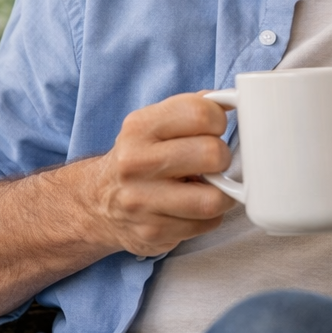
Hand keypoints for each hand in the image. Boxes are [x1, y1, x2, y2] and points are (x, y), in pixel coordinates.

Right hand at [81, 92, 239, 256]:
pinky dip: (210, 217)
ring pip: (213, 199)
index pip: (201, 113)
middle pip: (212, 154)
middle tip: (214, 163)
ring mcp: (142, 201)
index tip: (214, 129)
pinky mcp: (152, 232)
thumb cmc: (140, 158)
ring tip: (209, 187)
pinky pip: (207, 224)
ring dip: (222, 194)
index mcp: (140, 127)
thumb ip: (192, 109)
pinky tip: (194, 208)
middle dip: (223, 159)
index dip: (219, 121)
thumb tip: (234, 100)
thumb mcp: (154, 124)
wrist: (97, 202)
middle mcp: (136, 162)